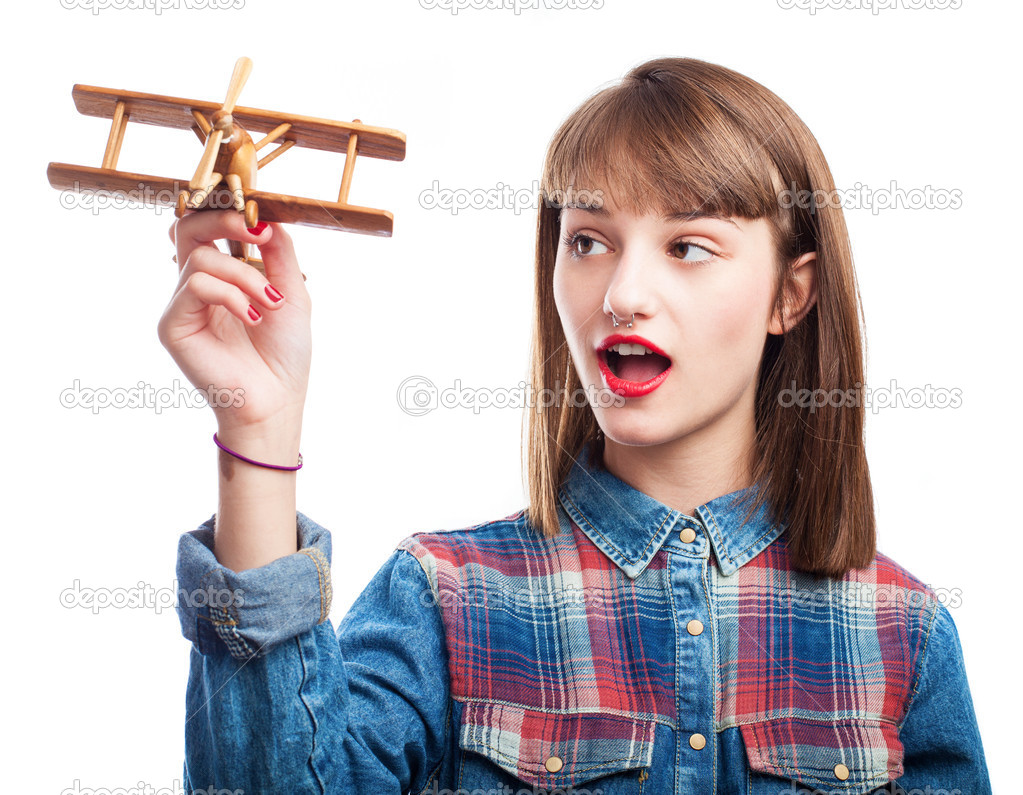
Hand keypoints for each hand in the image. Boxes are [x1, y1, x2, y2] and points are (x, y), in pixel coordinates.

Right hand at [157, 211, 310, 441]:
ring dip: (245, 275)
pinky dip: (232, 296)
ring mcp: (182, 304)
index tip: (262, 217)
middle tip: (260, 233)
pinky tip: (254, 318)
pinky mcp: (173, 325)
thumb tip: (267, 216)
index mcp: (222, 275)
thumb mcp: (292, 293)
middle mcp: (196, 285)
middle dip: (225, 219)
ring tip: (271, 304)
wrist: (277, 399)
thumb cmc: (284, 354)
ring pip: (201, 257)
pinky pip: (196, 285)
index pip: (206, 225)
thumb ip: (279, 254)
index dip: (226, 210)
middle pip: (187, 226)